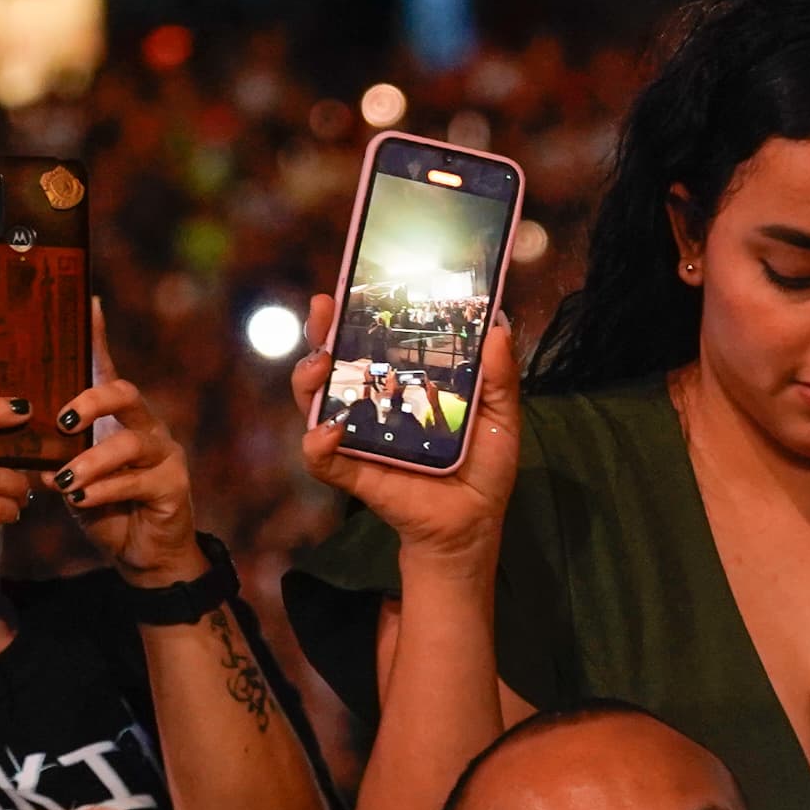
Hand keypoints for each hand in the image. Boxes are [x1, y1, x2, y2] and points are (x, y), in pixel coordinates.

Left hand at [48, 304, 202, 582]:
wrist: (144, 554)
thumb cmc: (104, 506)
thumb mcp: (72, 471)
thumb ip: (50, 448)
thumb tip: (9, 430)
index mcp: (118, 417)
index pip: (106, 368)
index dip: (97, 335)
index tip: (85, 303)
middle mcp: (146, 426)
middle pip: (125, 393)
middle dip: (90, 401)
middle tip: (60, 420)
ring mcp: (164, 455)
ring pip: (128, 443)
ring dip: (90, 461)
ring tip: (62, 481)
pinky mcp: (173, 486)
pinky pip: (137, 481)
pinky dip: (104, 490)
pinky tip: (80, 500)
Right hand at [296, 305, 517, 563]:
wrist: (473, 524)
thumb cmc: (482, 467)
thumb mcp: (501, 416)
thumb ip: (501, 376)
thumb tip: (499, 327)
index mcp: (403, 383)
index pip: (372, 341)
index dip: (355, 313)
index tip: (350, 285)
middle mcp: (372, 404)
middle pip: (333, 362)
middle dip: (319, 333)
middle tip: (322, 309)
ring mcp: (357, 437)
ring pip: (314, 402)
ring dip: (308, 378)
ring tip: (319, 364)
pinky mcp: (353, 473)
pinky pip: (321, 458)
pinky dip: (317, 443)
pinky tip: (329, 430)